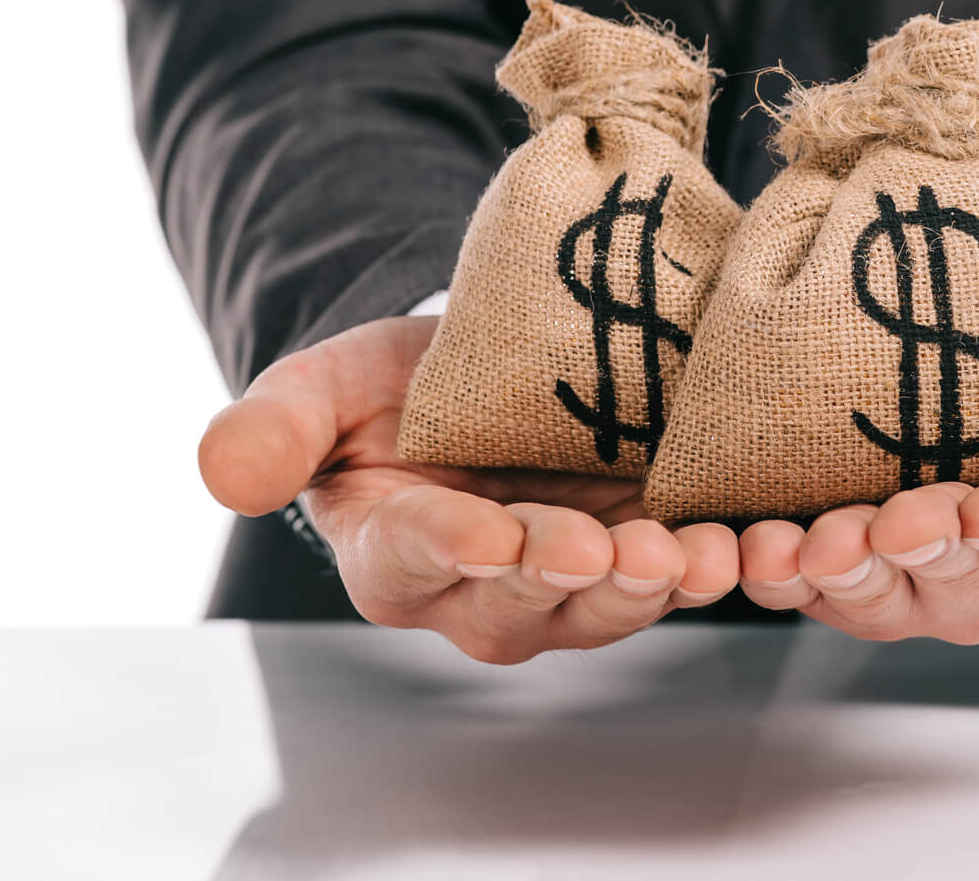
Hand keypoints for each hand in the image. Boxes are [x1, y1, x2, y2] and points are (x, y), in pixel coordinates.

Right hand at [197, 317, 739, 663]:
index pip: (416, 559)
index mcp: (395, 557)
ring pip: (614, 602)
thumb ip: (274, 427)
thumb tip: (222, 475)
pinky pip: (680, 570)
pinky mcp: (642, 548)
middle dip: (573, 577)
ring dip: (662, 583)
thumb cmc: (388, 391)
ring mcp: (572, 580)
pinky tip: (756, 539)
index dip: (451, 550)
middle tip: (615, 551)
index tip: (485, 535)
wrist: (478, 377)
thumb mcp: (323, 387)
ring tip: (703, 554)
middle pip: (527, 600)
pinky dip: (719, 559)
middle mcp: (485, 592)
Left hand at [735, 291, 978, 642]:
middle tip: (883, 522)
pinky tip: (739, 547)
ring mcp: (902, 579)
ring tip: (800, 542)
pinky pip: (797, 584)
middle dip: (917, 556)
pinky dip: (765, 570)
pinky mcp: (829, 561)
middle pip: (956, 585)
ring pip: (872, 599)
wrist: (965, 344)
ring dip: (833, 577)